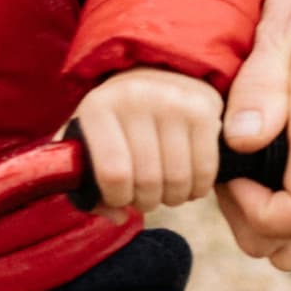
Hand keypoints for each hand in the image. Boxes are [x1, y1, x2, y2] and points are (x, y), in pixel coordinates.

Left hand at [75, 68, 224, 212]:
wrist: (153, 74)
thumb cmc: (116, 121)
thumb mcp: (88, 143)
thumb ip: (85, 185)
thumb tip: (117, 215)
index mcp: (98, 107)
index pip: (112, 174)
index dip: (117, 198)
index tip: (120, 196)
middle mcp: (135, 97)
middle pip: (147, 180)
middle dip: (146, 201)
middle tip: (145, 196)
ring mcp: (172, 100)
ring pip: (178, 179)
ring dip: (172, 197)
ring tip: (165, 190)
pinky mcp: (203, 108)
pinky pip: (205, 170)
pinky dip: (197, 188)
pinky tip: (188, 182)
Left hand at [216, 0, 290, 271]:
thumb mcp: (286, 18)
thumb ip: (261, 84)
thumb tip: (239, 141)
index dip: (260, 212)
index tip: (235, 170)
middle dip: (248, 219)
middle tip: (226, 163)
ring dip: (263, 211)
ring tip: (241, 154)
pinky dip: (282, 192)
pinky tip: (262, 143)